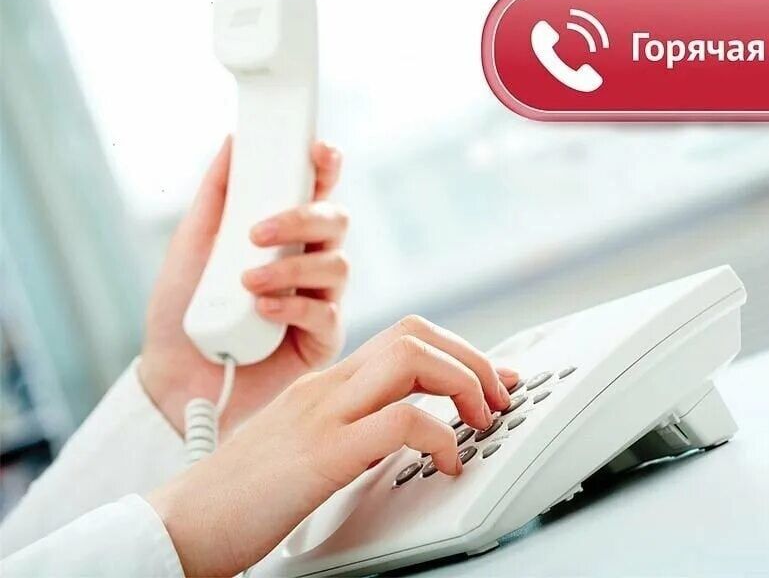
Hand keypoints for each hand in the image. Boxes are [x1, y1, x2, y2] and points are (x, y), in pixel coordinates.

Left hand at [140, 136, 348, 432]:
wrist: (173, 377)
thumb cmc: (184, 309)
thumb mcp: (194, 242)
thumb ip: (219, 193)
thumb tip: (234, 140)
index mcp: (287, 234)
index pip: (319, 190)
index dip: (327, 166)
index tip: (317, 151)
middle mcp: (311, 262)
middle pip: (338, 221)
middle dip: (303, 219)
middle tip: (257, 232)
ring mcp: (321, 301)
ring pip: (338, 266)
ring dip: (291, 270)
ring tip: (247, 283)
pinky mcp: (323, 341)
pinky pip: (328, 315)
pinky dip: (294, 308)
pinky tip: (262, 312)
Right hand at [148, 316, 519, 576]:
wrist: (181, 525)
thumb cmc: (241, 494)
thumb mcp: (303, 444)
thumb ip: (347, 426)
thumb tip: (404, 429)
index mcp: (325, 385)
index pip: (403, 338)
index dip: (458, 351)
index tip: (491, 378)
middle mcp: (327, 388)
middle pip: (416, 333)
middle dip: (472, 358)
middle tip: (498, 396)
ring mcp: (323, 415)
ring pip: (413, 359)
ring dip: (464, 383)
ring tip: (481, 421)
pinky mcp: (322, 455)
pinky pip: (401, 423)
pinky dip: (441, 437)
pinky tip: (446, 463)